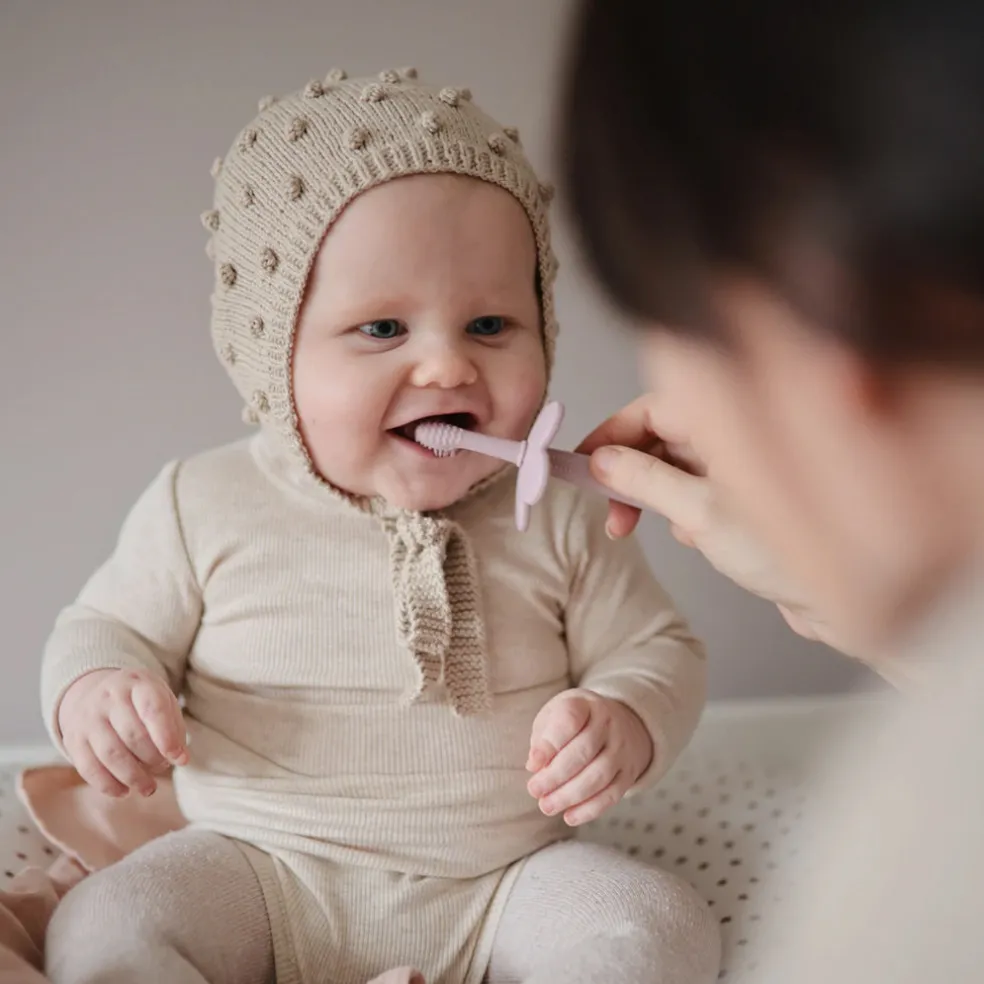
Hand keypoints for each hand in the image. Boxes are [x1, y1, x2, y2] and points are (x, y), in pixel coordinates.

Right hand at [57, 668, 188, 797]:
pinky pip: (89, 768)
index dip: (167, 738)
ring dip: (133, 777)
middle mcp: (109, 697)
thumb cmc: (139, 701)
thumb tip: (180, 758)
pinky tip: (124, 791)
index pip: (153, 710)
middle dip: (153, 759)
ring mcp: (88, 718)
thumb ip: (174, 727)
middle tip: (163, 767)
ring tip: (148, 788)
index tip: (179, 759)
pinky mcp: (73, 740)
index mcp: (138, 683)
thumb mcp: (162, 699)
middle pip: (133, 735)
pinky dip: (108, 785)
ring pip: (111, 754)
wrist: (93, 691)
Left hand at [525, 689, 652, 825]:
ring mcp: (622, 749)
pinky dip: (589, 810)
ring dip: (569, 795)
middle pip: (583, 752)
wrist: (621, 723)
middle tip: (534, 790)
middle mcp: (608, 724)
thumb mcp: (556, 715)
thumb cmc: (576, 722)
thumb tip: (534, 766)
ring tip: (546, 805)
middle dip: (555, 775)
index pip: (570, 720)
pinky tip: (569, 816)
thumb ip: (544, 737)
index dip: (550, 744)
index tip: (532, 764)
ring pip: (598, 776)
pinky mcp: (629, 774)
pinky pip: (611, 795)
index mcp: (585, 705)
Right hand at [576, 394, 813, 610]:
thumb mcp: (700, 513)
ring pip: (673, 468)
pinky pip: (693, 493)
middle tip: (613, 513)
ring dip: (657, 498)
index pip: (652, 408)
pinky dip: (684, 514)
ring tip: (669, 532)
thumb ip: (645, 481)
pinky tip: (699, 540)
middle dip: (631, 474)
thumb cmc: (788, 551)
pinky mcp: (743, 497)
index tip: (583, 464)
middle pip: (659, 437)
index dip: (612, 434)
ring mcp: (739, 466)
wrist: (844, 600)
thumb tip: (602, 462)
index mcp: (729, 421)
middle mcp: (734, 436)